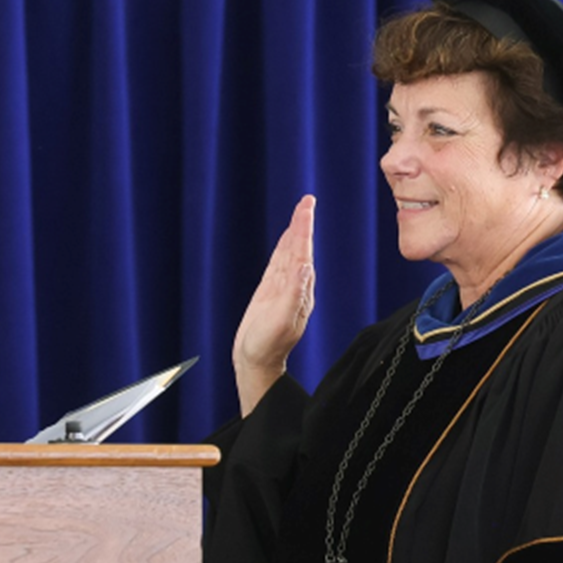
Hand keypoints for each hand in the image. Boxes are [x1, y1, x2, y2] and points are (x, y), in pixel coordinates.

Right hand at [232, 194, 316, 414]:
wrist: (255, 362)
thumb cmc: (267, 346)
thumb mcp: (281, 321)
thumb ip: (293, 293)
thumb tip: (305, 266)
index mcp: (300, 291)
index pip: (302, 253)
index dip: (303, 229)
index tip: (306, 207)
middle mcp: (294, 287)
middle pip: (299, 248)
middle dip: (302, 224)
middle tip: (307, 201)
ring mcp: (282, 289)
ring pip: (289, 254)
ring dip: (295, 233)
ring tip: (300, 212)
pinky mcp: (270, 293)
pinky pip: (278, 264)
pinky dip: (283, 248)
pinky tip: (286, 239)